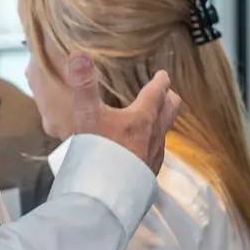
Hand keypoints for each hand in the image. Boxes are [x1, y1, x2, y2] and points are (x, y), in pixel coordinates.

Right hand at [69, 55, 181, 173]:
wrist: (105, 194)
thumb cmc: (98, 153)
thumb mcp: (87, 115)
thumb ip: (84, 86)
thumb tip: (79, 55)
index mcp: (142, 117)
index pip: (156, 92)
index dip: (160, 81)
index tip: (163, 74)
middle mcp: (154, 135)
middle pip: (169, 111)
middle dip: (169, 99)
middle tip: (169, 92)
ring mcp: (154, 156)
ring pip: (164, 133)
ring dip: (162, 122)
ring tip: (157, 119)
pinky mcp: (149, 173)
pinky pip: (157, 153)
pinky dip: (154, 144)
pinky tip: (145, 150)